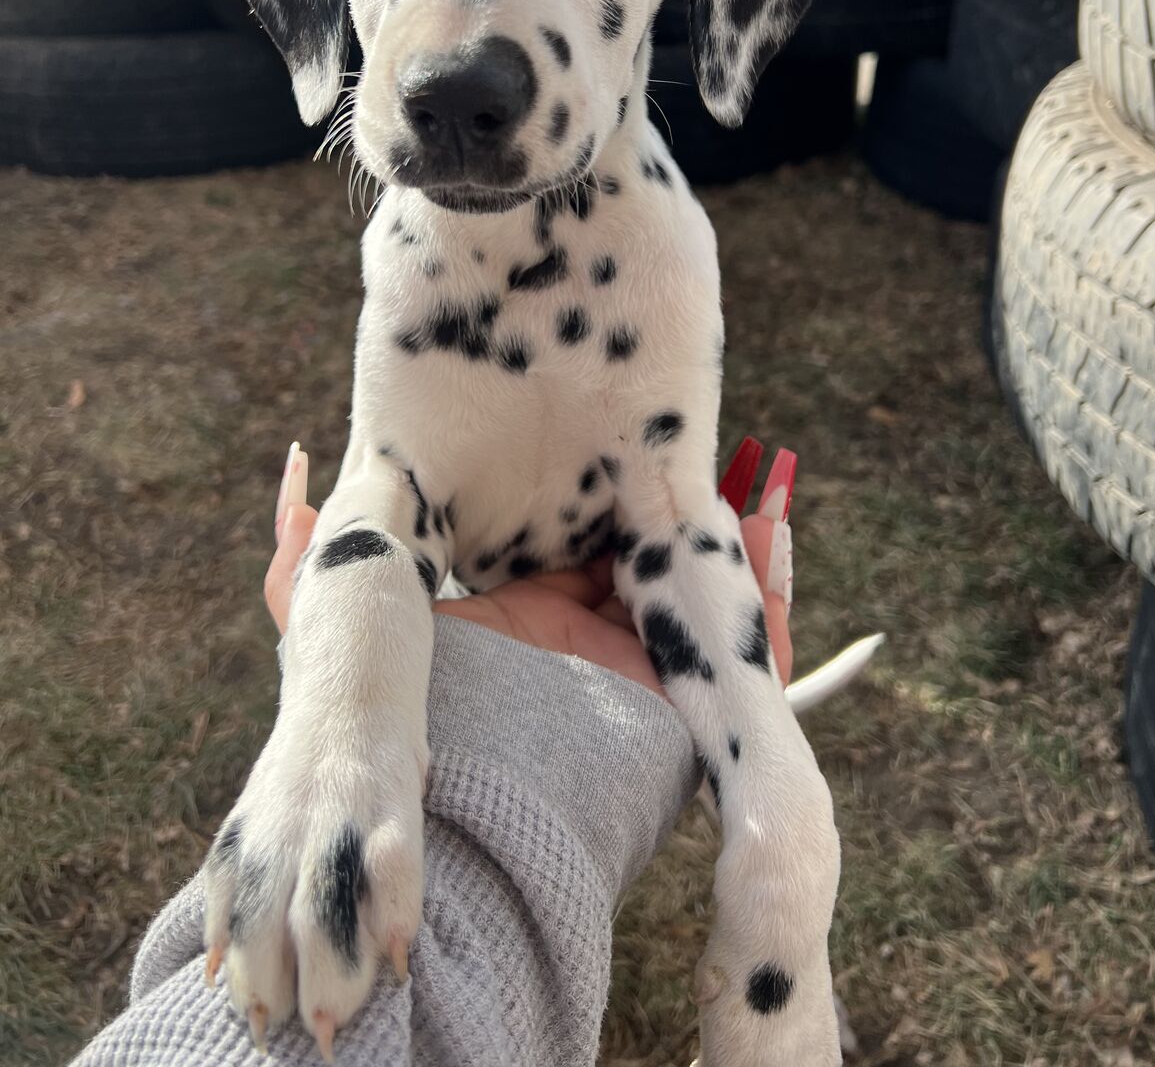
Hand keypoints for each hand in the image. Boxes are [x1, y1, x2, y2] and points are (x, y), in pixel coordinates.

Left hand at [266, 446, 793, 692]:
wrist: (469, 819)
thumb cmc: (410, 721)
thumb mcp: (347, 623)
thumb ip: (314, 558)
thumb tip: (291, 476)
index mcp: (523, 616)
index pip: (574, 534)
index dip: (601, 482)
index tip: (616, 420)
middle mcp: (583, 640)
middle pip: (644, 551)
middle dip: (678, 494)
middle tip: (705, 436)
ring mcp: (636, 668)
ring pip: (700, 587)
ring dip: (732, 532)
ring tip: (758, 466)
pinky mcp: (683, 700)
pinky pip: (747, 647)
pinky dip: (770, 592)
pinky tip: (778, 527)